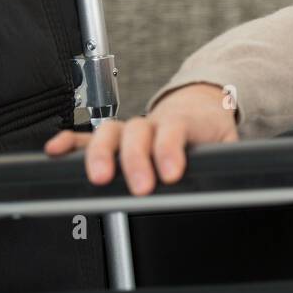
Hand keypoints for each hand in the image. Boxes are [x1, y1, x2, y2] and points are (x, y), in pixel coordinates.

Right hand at [43, 82, 239, 194]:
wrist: (202, 106)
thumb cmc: (212, 129)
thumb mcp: (228, 144)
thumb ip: (227, 158)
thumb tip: (236, 177)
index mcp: (183, 122)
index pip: (174, 130)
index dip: (170, 150)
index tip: (172, 173)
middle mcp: (153, 122)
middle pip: (137, 132)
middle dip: (135, 159)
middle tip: (140, 187)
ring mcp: (131, 128)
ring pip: (109, 132)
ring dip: (100, 154)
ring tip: (99, 178)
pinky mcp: (114, 136)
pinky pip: (86, 136)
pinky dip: (69, 143)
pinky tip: (55, 152)